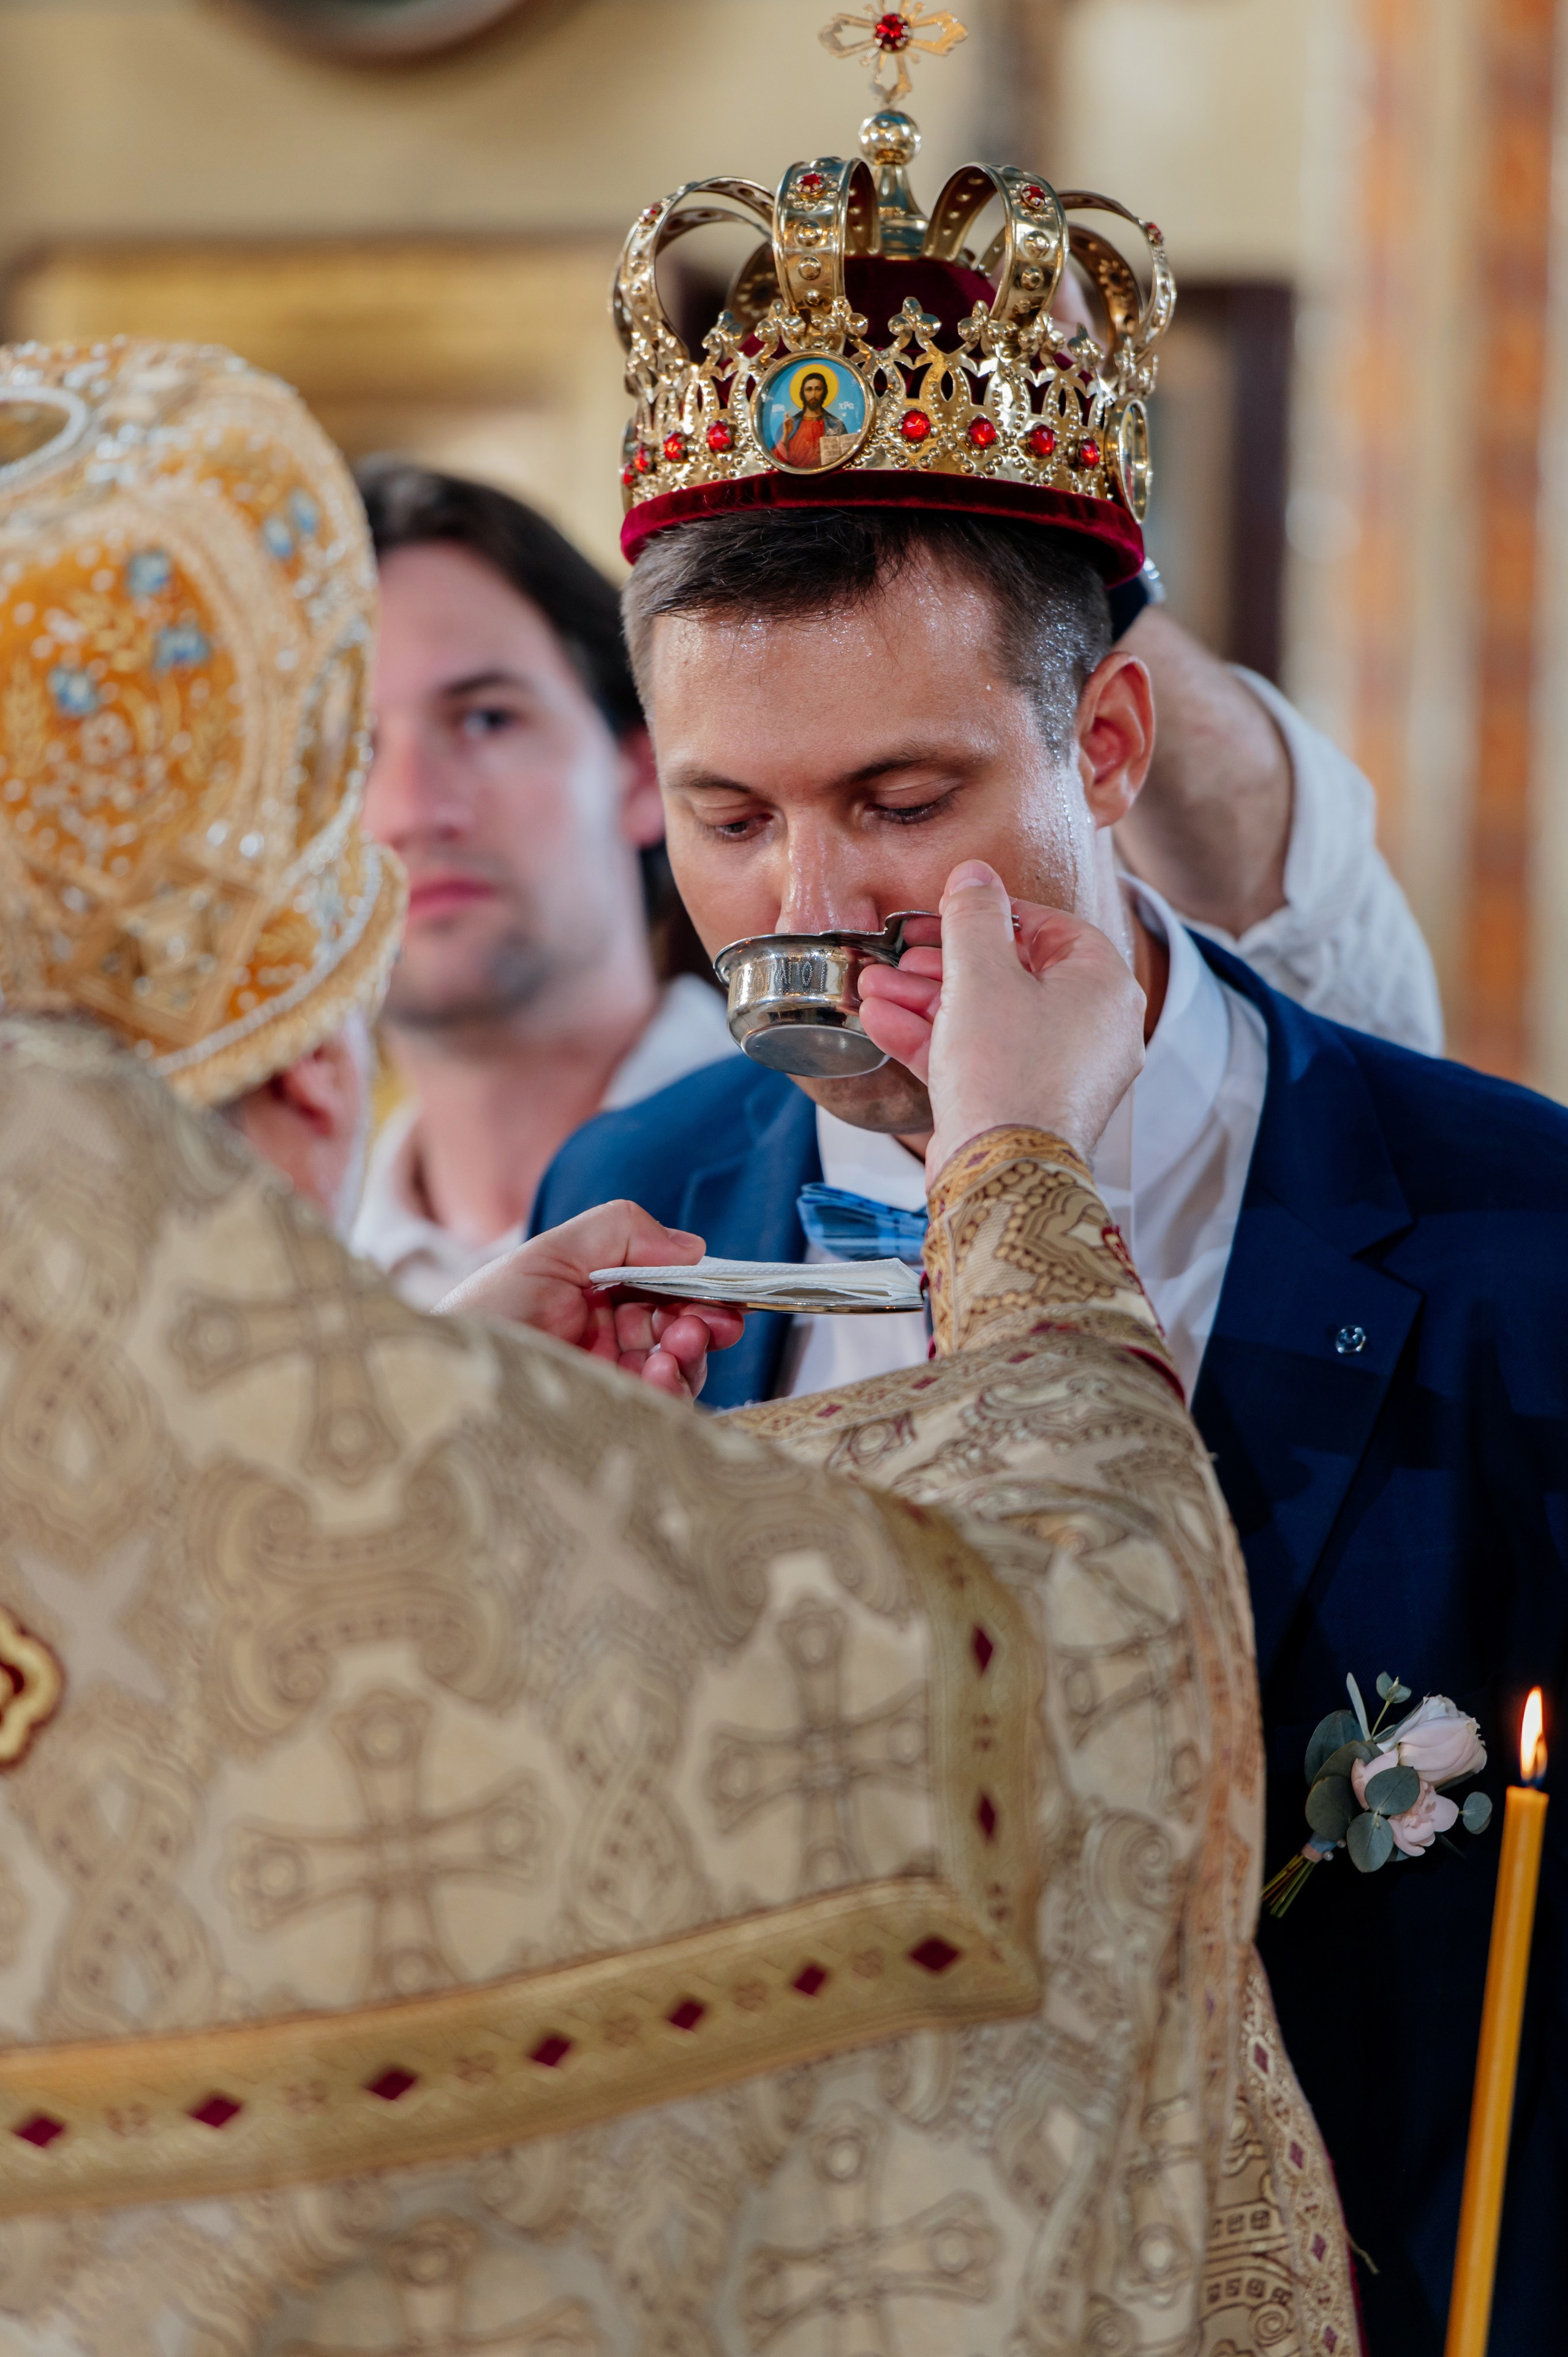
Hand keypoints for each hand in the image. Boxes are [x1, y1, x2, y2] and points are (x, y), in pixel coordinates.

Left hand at [435, 1201, 744, 1402]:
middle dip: (700, 1326)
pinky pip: (658, 1413)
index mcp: (592, 1297)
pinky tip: (656, 1379)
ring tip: (670, 1355)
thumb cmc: (481, 1317)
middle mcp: (604, 1341)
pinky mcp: (605, 1424)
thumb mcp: (546, 1253)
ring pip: (677, 1374)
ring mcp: (605, 1385)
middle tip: (697, 1328)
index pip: (664, 1291)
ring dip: (688, 1360)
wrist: (437, 1386)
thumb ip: (619, 1232)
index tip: (724, 1297)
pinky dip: (671, 1393)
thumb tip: (693, 1246)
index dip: (699, 1292)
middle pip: (680, 1333)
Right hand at [857, 860, 1144, 1178]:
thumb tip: (974, 873)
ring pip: (988, 1018)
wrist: (1002, 1174)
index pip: (1049, 928)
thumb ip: (974, 916)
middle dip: (942, 962)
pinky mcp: (1024, 1105)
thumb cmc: (1007, 1071)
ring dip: (926, 1000)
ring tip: (873, 985)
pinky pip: (980, 1058)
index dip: (989, 915)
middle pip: (1011, 974)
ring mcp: (1059, 1071)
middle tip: (898, 952)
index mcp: (1102, 986)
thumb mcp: (981, 974)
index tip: (943, 911)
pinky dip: (934, 1040)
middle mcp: (1092, 1029)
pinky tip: (881, 1022)